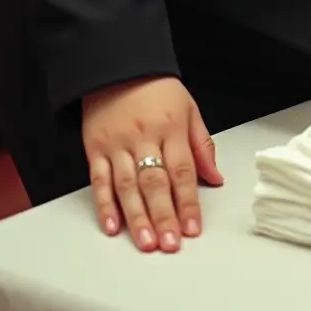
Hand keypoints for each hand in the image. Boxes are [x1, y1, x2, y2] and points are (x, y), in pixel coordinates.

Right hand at [82, 76, 222, 252]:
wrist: (118, 66)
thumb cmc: (157, 89)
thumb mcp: (189, 108)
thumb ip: (202, 145)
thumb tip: (215, 178)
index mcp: (171, 127)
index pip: (182, 170)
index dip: (188, 202)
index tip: (193, 228)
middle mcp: (144, 137)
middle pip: (154, 182)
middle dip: (163, 216)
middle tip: (169, 244)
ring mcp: (117, 144)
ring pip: (127, 186)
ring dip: (136, 217)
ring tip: (146, 243)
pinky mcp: (95, 148)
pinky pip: (99, 180)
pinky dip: (105, 205)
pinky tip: (113, 226)